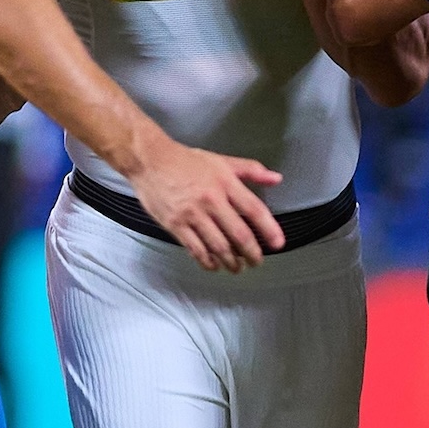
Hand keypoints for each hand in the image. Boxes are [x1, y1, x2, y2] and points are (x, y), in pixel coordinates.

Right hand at [127, 133, 285, 272]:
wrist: (150, 160)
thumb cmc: (186, 160)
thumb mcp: (221, 160)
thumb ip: (251, 170)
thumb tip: (276, 178)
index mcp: (225, 183)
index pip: (254, 209)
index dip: (269, 229)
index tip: (278, 243)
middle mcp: (211, 200)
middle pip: (239, 234)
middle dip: (252, 253)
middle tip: (257, 261)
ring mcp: (192, 214)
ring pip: (219, 246)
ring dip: (231, 262)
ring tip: (237, 267)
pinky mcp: (175, 225)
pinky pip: (196, 250)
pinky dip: (208, 262)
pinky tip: (214, 265)